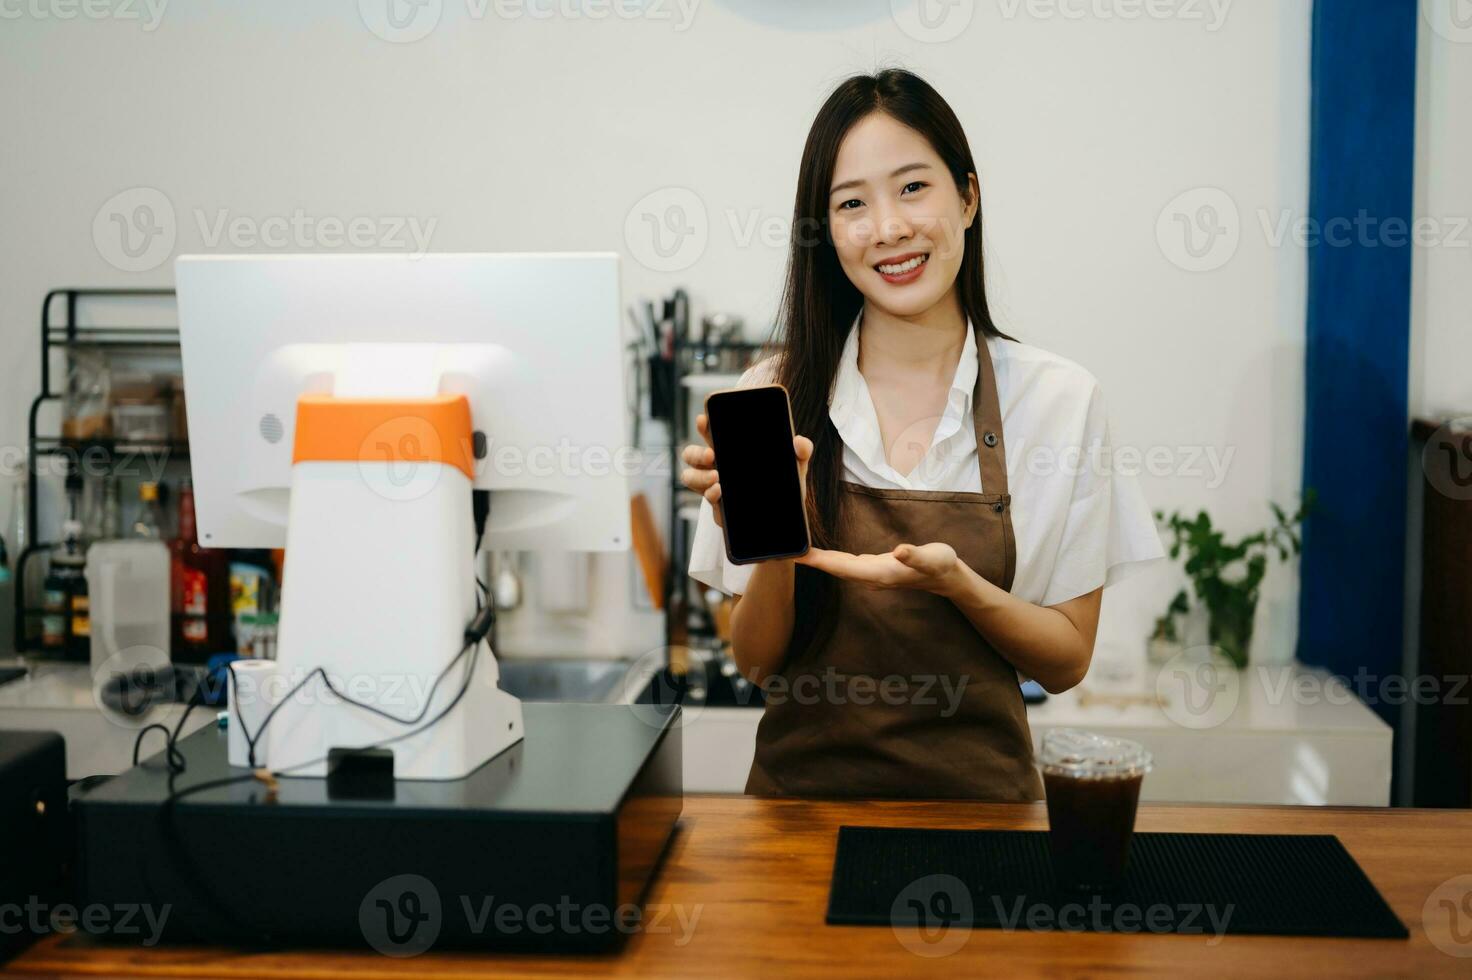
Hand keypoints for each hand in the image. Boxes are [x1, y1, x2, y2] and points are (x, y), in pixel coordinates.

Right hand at [680, 414, 812, 530]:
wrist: (786, 520)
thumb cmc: (785, 486)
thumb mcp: (795, 466)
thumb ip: (801, 452)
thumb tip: (799, 442)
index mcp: (732, 450)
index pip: (711, 433)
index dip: (703, 425)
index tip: (704, 419)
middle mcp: (717, 466)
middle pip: (691, 455)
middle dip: (696, 453)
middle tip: (711, 454)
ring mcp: (714, 487)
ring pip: (690, 477)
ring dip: (698, 476)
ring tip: (716, 478)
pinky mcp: (719, 507)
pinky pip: (706, 498)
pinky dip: (710, 494)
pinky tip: (719, 493)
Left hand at [797, 542, 965, 595]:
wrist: (947, 577)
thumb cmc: (941, 565)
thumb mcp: (933, 558)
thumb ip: (915, 555)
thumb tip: (900, 551)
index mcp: (880, 573)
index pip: (843, 567)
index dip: (820, 562)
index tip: (798, 556)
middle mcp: (871, 576)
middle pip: (835, 569)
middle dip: (811, 561)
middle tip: (785, 550)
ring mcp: (871, 573)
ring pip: (838, 567)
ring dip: (817, 561)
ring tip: (796, 551)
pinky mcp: (873, 567)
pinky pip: (845, 564)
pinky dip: (830, 558)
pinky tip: (819, 554)